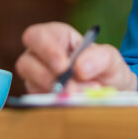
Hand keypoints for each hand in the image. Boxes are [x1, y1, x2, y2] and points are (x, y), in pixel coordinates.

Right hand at [15, 22, 137, 93]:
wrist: (110, 93)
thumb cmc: (106, 69)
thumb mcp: (112, 59)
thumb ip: (101, 58)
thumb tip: (79, 68)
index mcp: (56, 37)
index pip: (36, 36)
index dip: (46, 49)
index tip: (63, 66)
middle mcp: (41, 56)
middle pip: (25, 61)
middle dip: (45, 75)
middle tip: (68, 87)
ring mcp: (38, 77)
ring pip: (30, 83)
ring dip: (54, 91)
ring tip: (79, 94)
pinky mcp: (40, 96)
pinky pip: (39, 100)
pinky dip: (56, 103)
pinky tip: (74, 101)